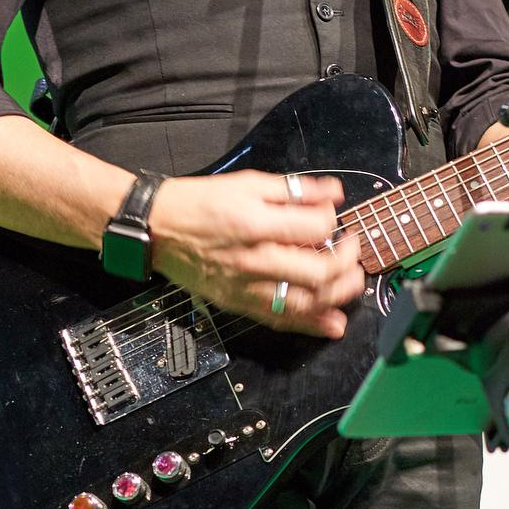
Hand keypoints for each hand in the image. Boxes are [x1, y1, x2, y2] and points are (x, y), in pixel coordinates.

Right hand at [148, 170, 363, 338]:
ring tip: (352, 284)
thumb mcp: (249, 184)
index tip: (335, 219)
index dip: (334, 223)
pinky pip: (278, 319)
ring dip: (337, 298)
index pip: (315, 230)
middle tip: (352, 250)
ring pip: (302, 303)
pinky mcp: (236, 303)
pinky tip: (332, 324)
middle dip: (347, 263)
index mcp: (256, 224)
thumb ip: (296, 190)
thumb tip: (335, 194)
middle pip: (317, 273)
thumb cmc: (201, 202)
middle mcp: (253, 260)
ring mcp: (244, 287)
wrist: (156, 228)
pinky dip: (310, 324)